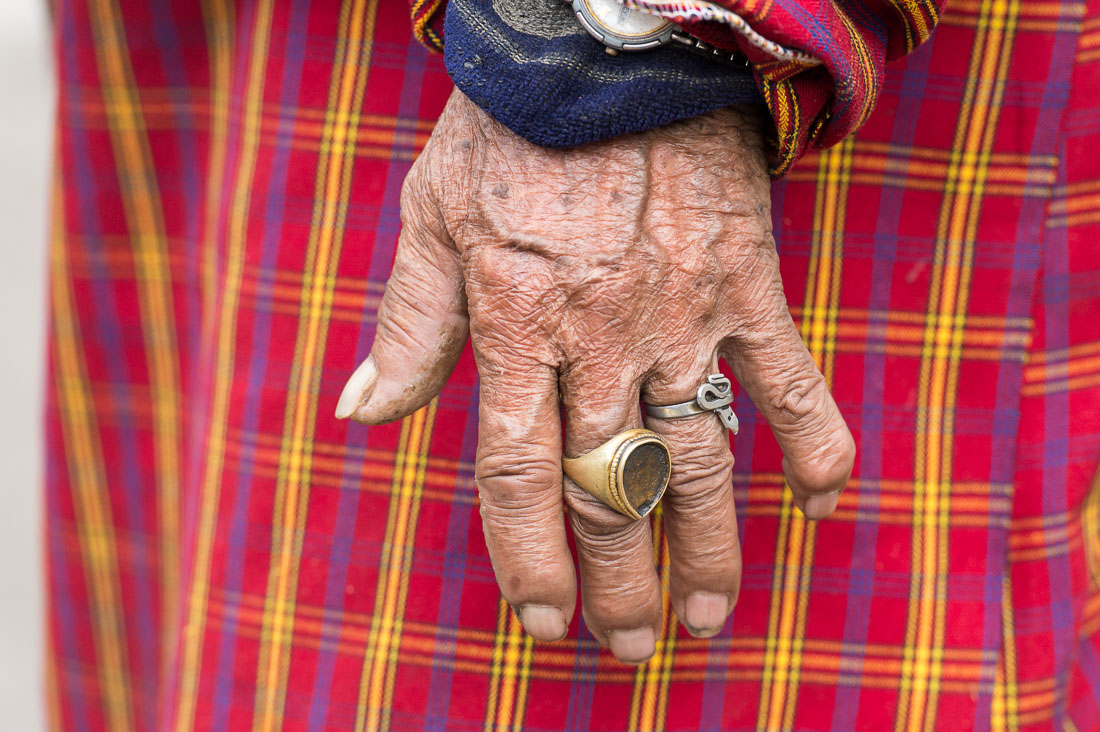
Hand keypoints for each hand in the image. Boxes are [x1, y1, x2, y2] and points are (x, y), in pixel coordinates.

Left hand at [335, 90, 854, 663]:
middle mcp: (602, 340)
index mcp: (517, 327)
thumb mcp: (430, 218)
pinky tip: (825, 506)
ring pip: (700, 459)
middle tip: (625, 644)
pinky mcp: (746, 287)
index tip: (541, 617)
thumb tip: (360, 414)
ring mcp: (682, 317)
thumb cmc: (508, 136)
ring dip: (710, 547)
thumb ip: (407, 326)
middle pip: (611, 488)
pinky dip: (816, 444)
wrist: (605, 50)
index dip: (529, 557)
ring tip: (710, 615)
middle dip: (619, 580)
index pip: (520, 475)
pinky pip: (790, 379)